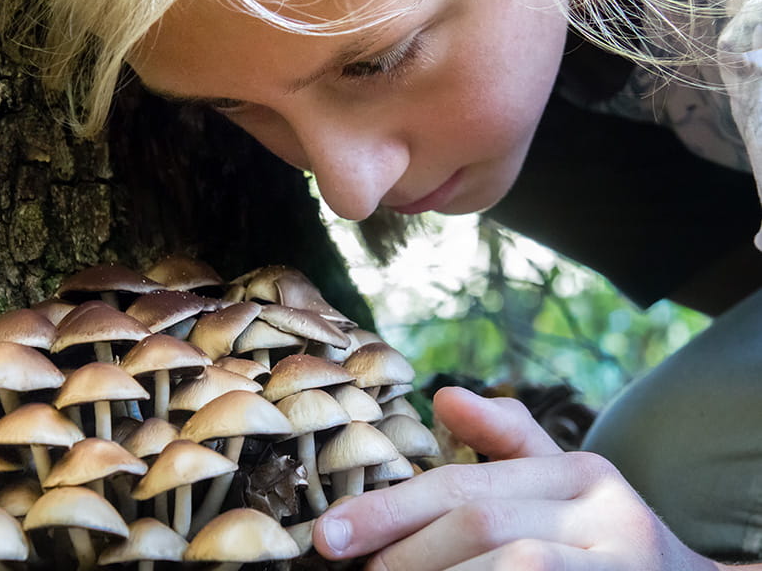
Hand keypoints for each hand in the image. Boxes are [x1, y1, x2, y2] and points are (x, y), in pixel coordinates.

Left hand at [312, 387, 723, 569]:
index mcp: (578, 473)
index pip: (465, 483)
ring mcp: (620, 562)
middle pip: (480, 524)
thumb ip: (507, 442)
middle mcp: (603, 510)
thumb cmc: (603, 540)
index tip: (330, 535)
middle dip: (406, 554)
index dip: (390, 509)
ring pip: (510, 566)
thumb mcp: (563, 484)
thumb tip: (443, 396)